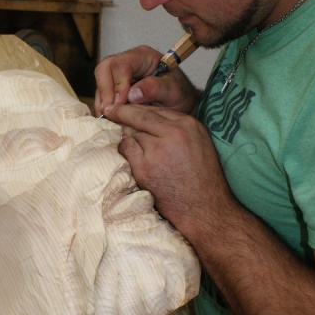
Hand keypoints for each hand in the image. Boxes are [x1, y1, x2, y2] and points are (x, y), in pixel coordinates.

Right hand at [94, 45, 200, 116]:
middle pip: (104, 70)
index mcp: (143, 56)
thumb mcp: (174, 90)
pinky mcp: (115, 89)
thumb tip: (132, 94)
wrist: (181, 103)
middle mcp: (128, 62)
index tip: (120, 104)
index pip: (120, 65)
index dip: (117, 85)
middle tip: (109, 112)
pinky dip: (105, 108)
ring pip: (100, 83)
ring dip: (103, 102)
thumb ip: (155, 88)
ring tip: (110, 119)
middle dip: (105, 92)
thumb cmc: (180, 93)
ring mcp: (120, 75)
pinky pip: (103, 95)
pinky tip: (112, 119)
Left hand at [104, 102, 233, 242]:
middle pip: (139, 116)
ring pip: (130, 132)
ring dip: (128, 137)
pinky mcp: (144, 168)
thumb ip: (178, 128)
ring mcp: (157, 150)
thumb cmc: (203, 177)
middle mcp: (173, 133)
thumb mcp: (200, 143)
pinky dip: (125, 150)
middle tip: (110, 110)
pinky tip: (132, 157)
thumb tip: (150, 118)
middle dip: (122, 112)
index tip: (125, 106)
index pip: (156, 109)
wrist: (203, 208)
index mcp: (188, 125)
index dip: (137, 107)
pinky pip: (125, 149)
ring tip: (135, 146)